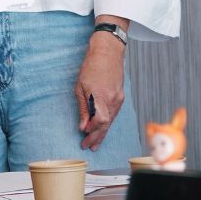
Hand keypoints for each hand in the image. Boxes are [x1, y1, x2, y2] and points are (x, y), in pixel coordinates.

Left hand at [75, 31, 126, 150]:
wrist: (108, 52)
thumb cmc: (91, 66)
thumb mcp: (80, 87)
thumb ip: (83, 108)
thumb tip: (83, 126)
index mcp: (102, 97)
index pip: (100, 121)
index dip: (92, 130)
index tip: (83, 135)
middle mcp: (114, 100)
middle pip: (107, 125)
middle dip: (97, 137)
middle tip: (88, 147)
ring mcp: (119, 99)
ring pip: (111, 121)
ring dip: (102, 132)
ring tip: (94, 143)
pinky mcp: (120, 97)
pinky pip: (114, 114)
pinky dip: (107, 123)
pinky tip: (101, 129)